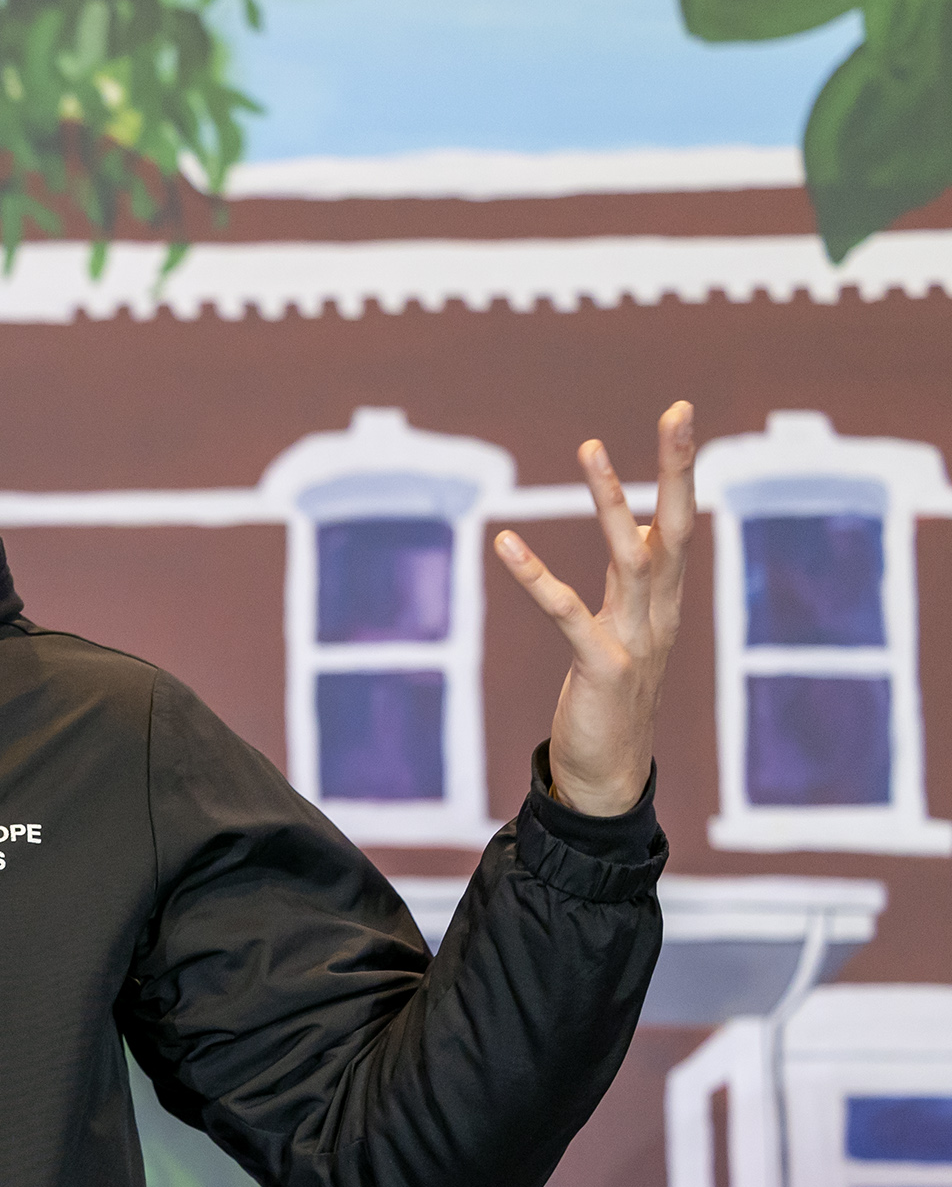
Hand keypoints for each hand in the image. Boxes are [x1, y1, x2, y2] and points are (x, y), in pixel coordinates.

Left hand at [494, 401, 694, 815]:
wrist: (610, 776)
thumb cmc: (613, 700)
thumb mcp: (630, 629)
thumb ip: (634, 580)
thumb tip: (639, 530)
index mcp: (666, 601)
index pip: (678, 523)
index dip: (680, 470)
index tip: (679, 415)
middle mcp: (660, 613)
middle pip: (677, 527)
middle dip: (678, 467)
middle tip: (680, 410)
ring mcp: (637, 640)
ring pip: (633, 556)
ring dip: (613, 501)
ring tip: (592, 449)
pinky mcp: (603, 667)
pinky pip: (566, 611)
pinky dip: (535, 574)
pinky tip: (505, 541)